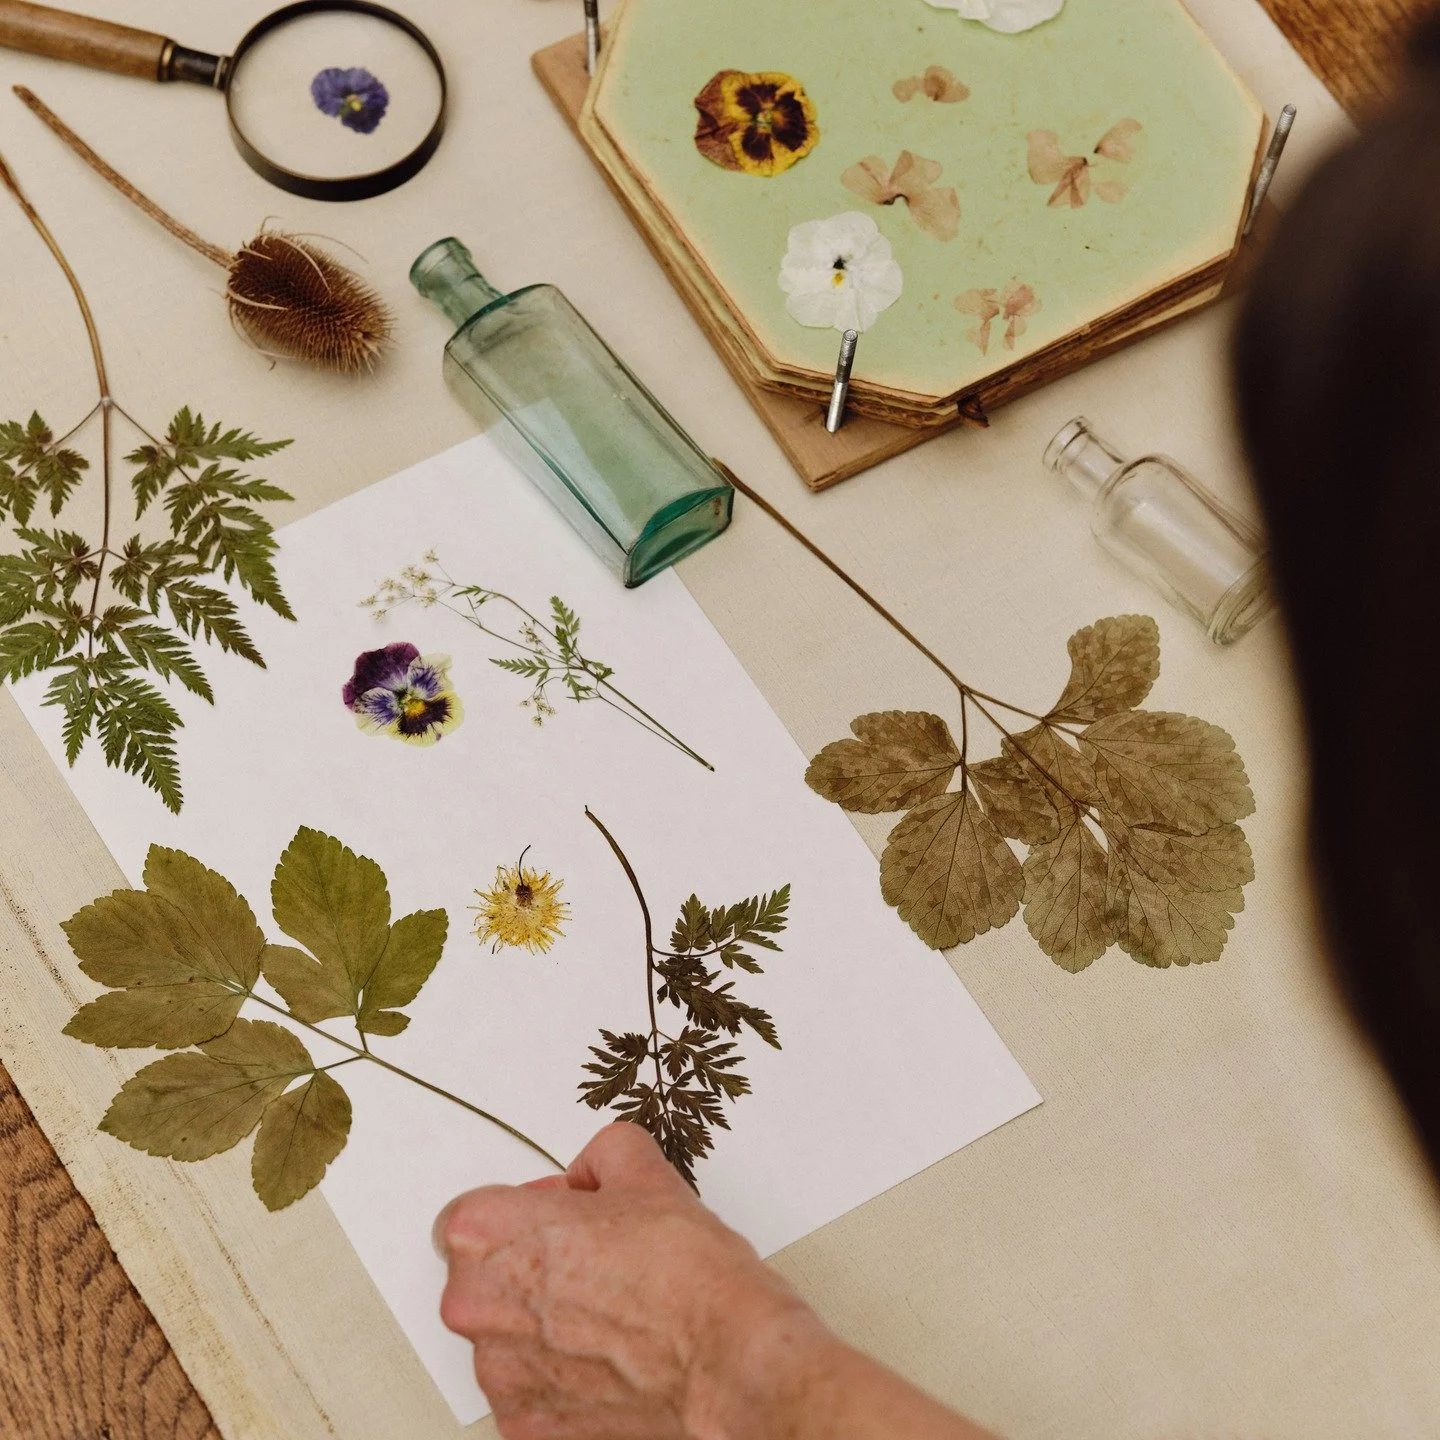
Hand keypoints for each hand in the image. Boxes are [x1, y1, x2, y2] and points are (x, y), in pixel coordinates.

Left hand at [433, 1121, 827, 1439]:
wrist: (723, 1356)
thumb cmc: (684, 1274)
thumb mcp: (643, 1171)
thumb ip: (600, 1157)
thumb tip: (590, 1173)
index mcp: (487, 1233)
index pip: (468, 1216)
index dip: (520, 1213)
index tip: (556, 1218)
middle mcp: (475, 1306)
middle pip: (482, 1276)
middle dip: (529, 1267)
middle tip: (592, 1262)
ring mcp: (497, 1373)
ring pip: (504, 1335)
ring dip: (542, 1323)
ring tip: (610, 1314)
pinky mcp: (523, 1424)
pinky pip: (528, 1386)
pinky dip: (559, 1374)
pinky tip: (609, 1356)